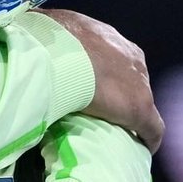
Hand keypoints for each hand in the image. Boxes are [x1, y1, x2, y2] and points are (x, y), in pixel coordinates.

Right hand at [38, 8, 162, 151]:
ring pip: (140, 101)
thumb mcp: (48, 33)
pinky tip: (141, 148)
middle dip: (118, 93)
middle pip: (130, 79)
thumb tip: (31, 46)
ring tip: (113, 129)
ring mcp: (139, 82)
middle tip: (100, 110)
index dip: (103, 75)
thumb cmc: (48, 42)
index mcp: (109, 37)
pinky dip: (147, 138)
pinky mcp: (142, 108)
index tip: (92, 89)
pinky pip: (151, 128)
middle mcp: (129, 55)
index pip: (112, 59)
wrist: (58, 56)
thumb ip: (49, 43)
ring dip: (128, 114)